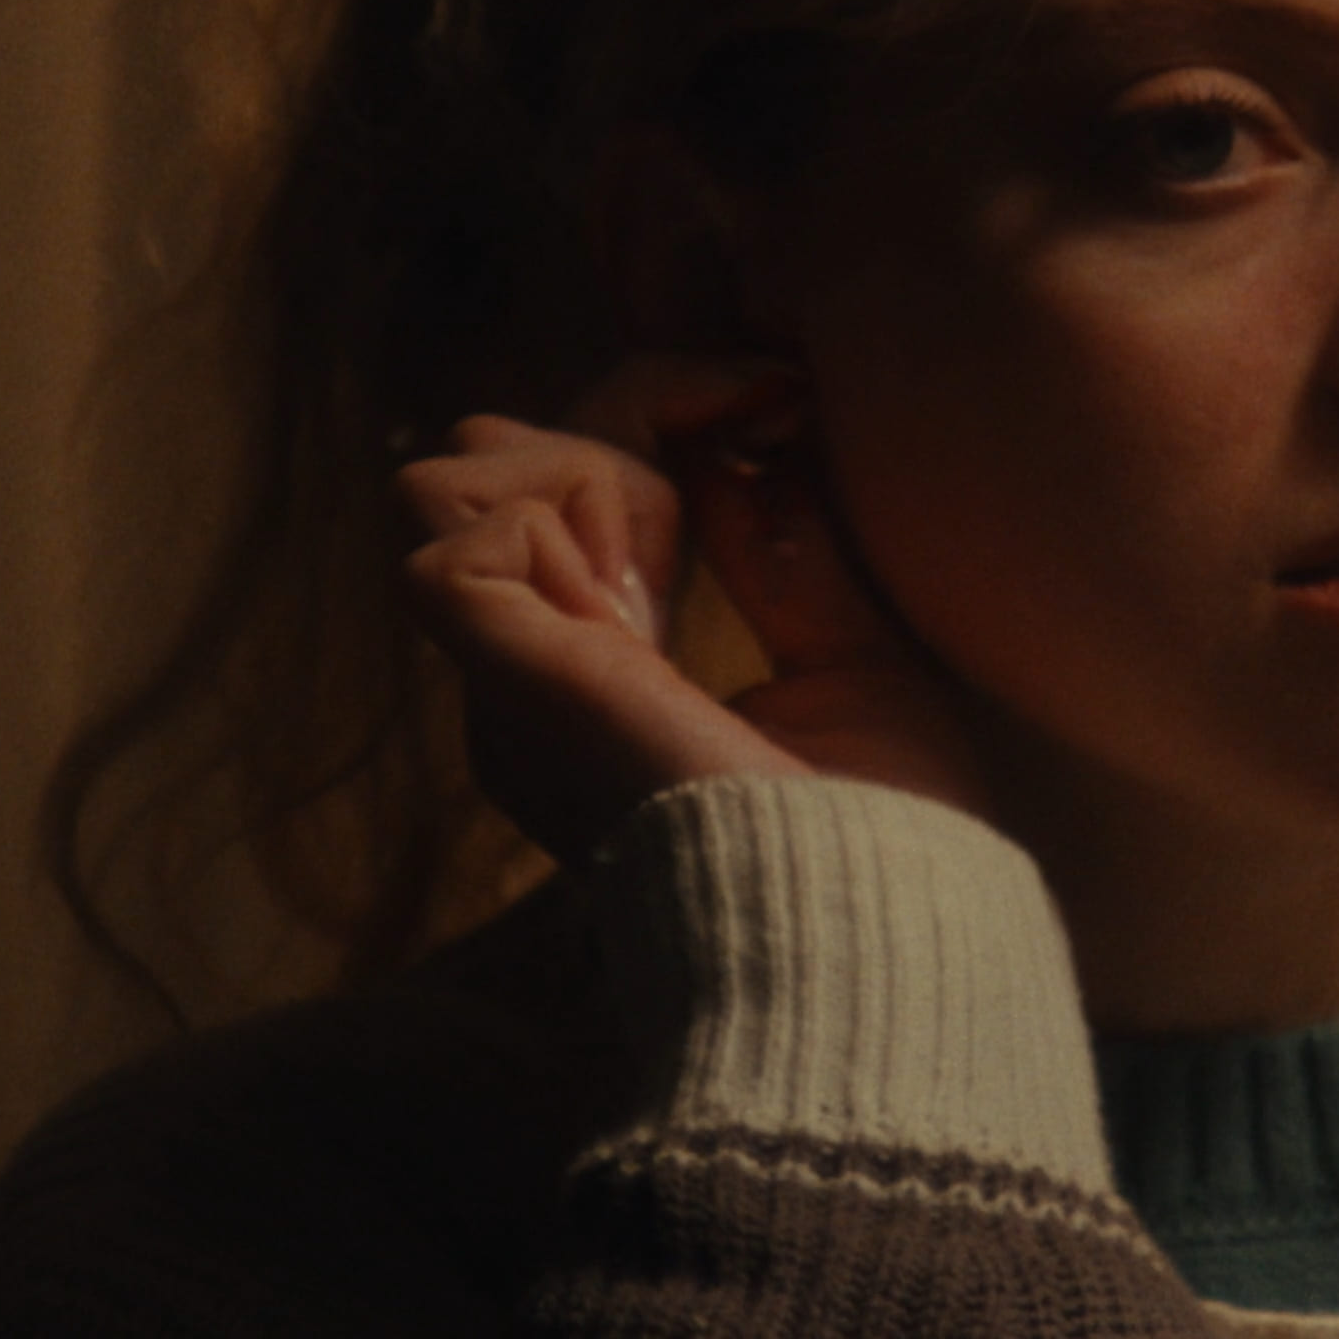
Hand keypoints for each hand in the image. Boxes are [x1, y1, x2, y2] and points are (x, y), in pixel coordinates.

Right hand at [396, 356, 979, 859]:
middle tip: (745, 432)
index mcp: (605, 687)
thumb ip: (791, 563)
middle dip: (608, 418)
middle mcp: (534, 685)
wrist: (877, 943)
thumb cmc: (891, 842)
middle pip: (484, 472)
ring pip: (447, 488)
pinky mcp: (512, 688)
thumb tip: (744, 458)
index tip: (782, 396)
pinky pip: (453, 540)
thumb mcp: (856, 668)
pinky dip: (555, 517)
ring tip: (686, 527)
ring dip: (576, 465)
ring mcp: (512, 689)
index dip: (656, 413)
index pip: (564, 498)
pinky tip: (650, 576)